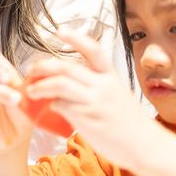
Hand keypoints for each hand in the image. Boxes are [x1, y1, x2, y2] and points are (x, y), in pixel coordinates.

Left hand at [25, 31, 156, 170]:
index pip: (93, 50)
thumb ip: (96, 87)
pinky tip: (44, 109)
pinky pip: (62, 106)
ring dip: (40, 86)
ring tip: (31, 90)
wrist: (145, 145)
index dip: (75, 38)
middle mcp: (102, 85)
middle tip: (32, 70)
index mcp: (111, 77)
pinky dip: (50, 105)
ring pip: (60, 84)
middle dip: (44, 66)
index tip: (60, 31)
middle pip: (66, 67)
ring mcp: (94, 102)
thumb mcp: (117, 95)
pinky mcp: (87, 119)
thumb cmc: (130, 123)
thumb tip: (72, 86)